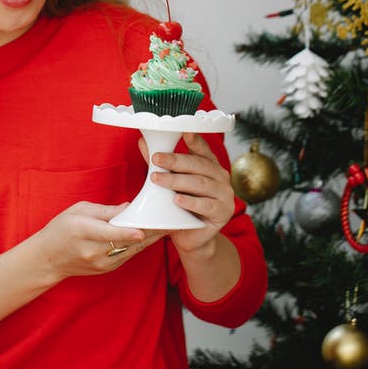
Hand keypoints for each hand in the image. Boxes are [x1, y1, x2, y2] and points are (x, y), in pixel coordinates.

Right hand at [27, 201, 163, 282]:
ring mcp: (100, 263)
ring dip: (149, 240)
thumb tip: (128, 207)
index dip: (127, 233)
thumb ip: (103, 210)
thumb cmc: (60, 229)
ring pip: (131, 250)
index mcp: (82, 231)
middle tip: (167, 222)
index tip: (142, 231)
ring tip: (166, 228)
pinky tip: (151, 237)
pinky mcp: (106, 269)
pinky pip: (127, 256)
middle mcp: (92, 250)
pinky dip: (139, 246)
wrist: (48, 259)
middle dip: (148, 232)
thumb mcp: (77, 210)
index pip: (108, 233)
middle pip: (125, 242)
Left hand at [140, 132, 234, 255]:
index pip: (203, 150)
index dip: (195, 140)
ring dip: (177, 180)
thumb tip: (142, 142)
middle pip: (199, 165)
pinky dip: (191, 202)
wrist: (190, 237)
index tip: (184, 131)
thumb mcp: (169, 182)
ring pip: (201, 184)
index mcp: (209, 166)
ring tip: (157, 179)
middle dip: (175, 160)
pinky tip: (177, 200)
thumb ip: (160, 163)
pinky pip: (206, 205)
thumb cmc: (179, 207)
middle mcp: (220, 177)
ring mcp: (224, 195)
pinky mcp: (223, 213)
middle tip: (156, 158)